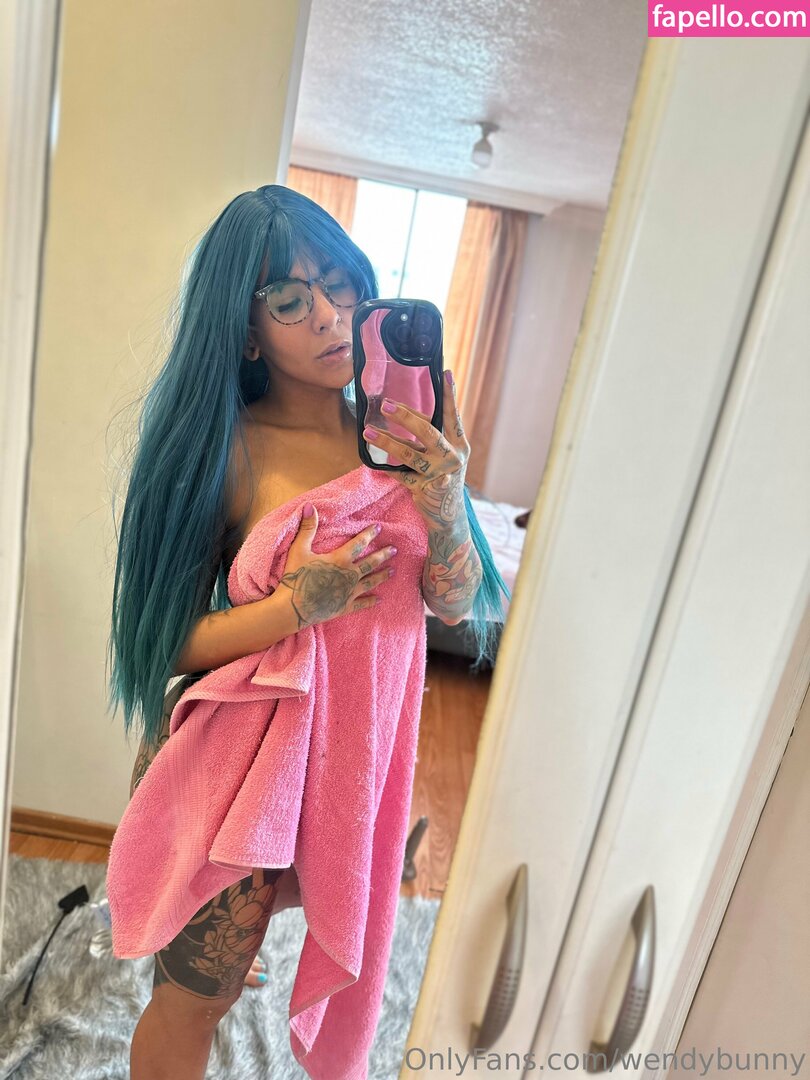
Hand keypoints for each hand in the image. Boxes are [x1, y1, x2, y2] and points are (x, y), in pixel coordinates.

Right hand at [277, 506, 397, 629]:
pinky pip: (361, 603)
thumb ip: (307, 528)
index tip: (379, 527)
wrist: (294, 607)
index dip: (369, 534)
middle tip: (394, 550)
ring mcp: (349, 592)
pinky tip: (379, 599)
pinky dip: (371, 601)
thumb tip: (310, 506)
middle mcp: (349, 575)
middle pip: (370, 563)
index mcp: (340, 559)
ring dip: (382, 576)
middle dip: (383, 555)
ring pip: (370, 582)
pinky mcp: (345, 607)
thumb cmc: (296, 577)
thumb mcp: (299, 549)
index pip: (359, 543)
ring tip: (393, 571)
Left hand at [362, 370, 470, 529]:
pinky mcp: (425, 489)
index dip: (449, 396)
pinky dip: (387, 469)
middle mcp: (452, 458)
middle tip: (386, 406)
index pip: (452, 416)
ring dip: (387, 441)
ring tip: (368, 432)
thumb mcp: (445, 455)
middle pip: (428, 433)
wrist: (448, 516)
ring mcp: (439, 474)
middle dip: (406, 418)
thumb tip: (407, 411)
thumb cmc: (443, 477)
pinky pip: (401, 476)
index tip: (445, 373)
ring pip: (410, 454)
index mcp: (459, 445)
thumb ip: (432, 436)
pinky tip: (374, 462)